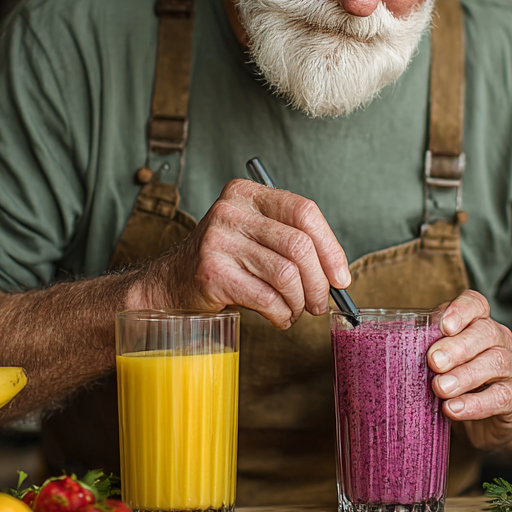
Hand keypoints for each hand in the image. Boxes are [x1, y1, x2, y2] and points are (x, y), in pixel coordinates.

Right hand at [147, 179, 350, 327]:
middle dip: (318, 283)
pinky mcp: (211, 272)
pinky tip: (278, 318)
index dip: (331, 247)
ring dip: (299, 302)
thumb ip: (294, 243)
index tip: (341, 278)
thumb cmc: (225, 264)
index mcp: (247, 193)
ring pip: (286, 274)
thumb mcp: (256, 238)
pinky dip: (282, 314)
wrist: (170, 286)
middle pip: (299, 245)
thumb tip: (339, 275)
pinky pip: (267, 298)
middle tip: (319, 304)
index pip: (304, 211)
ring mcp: (218, 240)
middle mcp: (231, 210)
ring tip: (295, 311)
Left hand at [427, 290, 511, 450]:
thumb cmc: (456, 380)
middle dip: (458, 346)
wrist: (490, 418)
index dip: (461, 310)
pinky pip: (500, 397)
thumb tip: (370, 344)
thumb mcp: (437, 361)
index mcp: (477, 324)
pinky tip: (453, 409)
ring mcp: (509, 369)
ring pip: (496, 362)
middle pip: (485, 332)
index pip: (475, 304)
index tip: (443, 326)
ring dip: (465, 375)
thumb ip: (418, 348)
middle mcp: (498, 341)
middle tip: (433, 361)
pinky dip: (475, 404)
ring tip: (440, 388)